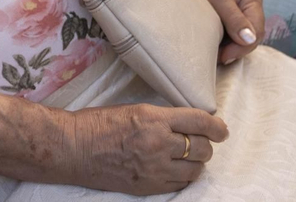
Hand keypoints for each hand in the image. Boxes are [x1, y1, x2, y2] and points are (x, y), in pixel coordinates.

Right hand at [67, 103, 227, 193]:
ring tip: (187, 158)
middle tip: (200, 142)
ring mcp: (154, 168)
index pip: (198, 121)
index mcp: (153, 118)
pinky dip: (183, 177)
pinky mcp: (148, 186)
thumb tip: (186, 124)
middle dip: (205, 144)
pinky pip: (180, 185)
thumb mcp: (133, 109)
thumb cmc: (97, 124)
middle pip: (201, 147)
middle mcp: (158, 143)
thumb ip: (161, 118)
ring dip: (195, 162)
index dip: (216, 127)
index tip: (222, 130)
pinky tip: (176, 170)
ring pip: (195, 169)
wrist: (74, 148)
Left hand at [161, 0, 263, 62]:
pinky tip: (208, 46)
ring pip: (236, 39)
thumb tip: (249, 40)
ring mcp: (234, 12)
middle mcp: (247, 6)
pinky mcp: (220, 16)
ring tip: (210, 53)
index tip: (223, 56)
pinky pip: (225, 35)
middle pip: (248, 38)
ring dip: (226, 48)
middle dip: (235, 49)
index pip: (256, 31)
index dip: (243, 47)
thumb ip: (234, 17)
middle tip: (216, 58)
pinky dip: (219, 42)